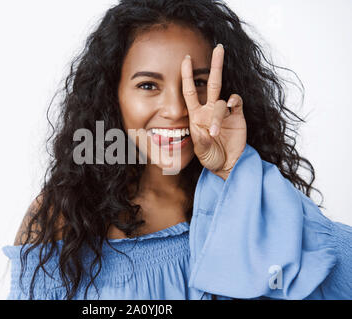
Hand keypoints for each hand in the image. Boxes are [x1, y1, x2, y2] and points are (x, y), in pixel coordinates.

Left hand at [181, 44, 246, 180]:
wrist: (227, 166)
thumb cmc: (210, 157)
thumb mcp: (201, 152)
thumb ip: (201, 142)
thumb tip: (204, 131)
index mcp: (196, 115)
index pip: (190, 91)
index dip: (187, 75)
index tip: (185, 58)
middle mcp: (210, 110)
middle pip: (213, 83)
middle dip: (216, 65)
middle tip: (219, 48)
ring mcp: (224, 113)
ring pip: (221, 100)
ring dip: (217, 116)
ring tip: (215, 134)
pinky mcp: (238, 116)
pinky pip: (236, 103)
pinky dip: (233, 102)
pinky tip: (229, 109)